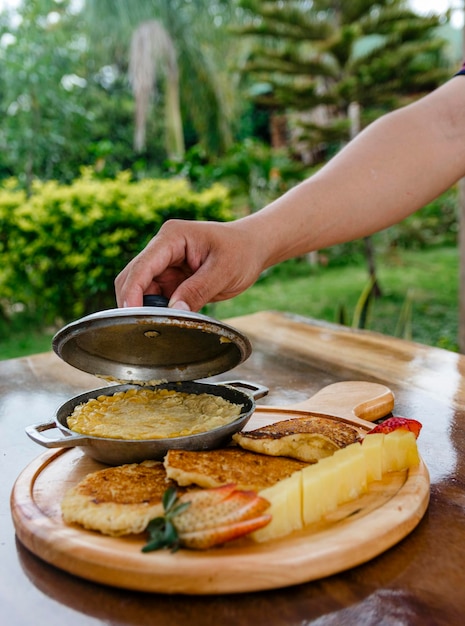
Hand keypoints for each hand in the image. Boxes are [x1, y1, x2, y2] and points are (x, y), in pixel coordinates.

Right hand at [115, 218, 264, 310]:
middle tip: (144, 328)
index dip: (132, 292)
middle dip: (134, 302)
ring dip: (146, 308)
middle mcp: (162, 248)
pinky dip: (157, 310)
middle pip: (133, 277)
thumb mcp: (223, 271)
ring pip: (141, 290)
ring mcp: (165, 264)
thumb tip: (174, 312)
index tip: (131, 316)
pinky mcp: (170, 278)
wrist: (253, 248)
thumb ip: (197, 291)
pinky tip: (168, 321)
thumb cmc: (241, 252)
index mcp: (172, 237)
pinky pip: (155, 297)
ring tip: (162, 325)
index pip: (142, 266)